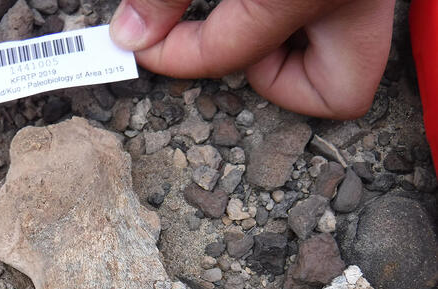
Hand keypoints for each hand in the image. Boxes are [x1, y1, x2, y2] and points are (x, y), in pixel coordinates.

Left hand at [110, 0, 394, 118]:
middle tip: (240, 49)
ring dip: (292, 55)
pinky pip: (341, 29)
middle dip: (279, 83)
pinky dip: (300, 29)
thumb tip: (131, 33)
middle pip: (340, 89)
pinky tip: (269, 6)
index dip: (175, 56)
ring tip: (255, 20)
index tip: (140, 43)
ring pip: (348, 63)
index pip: (230, 52)